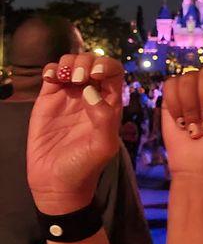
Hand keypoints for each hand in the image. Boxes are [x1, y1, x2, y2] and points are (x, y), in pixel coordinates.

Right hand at [27, 53, 122, 213]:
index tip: (95, 75)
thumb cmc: (84, 166)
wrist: (56, 182)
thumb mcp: (104, 145)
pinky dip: (51, 69)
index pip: (114, 71)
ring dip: (69, 62)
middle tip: (78, 78)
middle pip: (93, 62)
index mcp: (109, 102)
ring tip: (65, 78)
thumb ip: (104, 118)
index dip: (106, 65)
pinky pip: (52, 73)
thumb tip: (91, 90)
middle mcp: (91, 94)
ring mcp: (69, 94)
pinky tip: (51, 79)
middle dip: (86, 62)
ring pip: (72, 63)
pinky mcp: (49, 98)